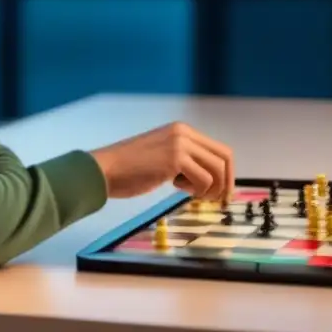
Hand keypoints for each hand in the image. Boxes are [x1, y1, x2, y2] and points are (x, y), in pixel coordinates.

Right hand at [91, 122, 233, 201]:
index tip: (223, 192)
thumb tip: (209, 179)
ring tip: (192, 195)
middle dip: (226, 182)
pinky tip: (177, 189)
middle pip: (224, 157)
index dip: (226, 173)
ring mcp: (180, 143)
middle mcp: (184, 132)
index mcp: (182, 130)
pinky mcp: (175, 158)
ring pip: (217, 169)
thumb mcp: (162, 157)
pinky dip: (196, 191)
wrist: (104, 170)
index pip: (219, 150)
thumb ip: (185, 161)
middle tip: (220, 201)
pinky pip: (203, 180)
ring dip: (210, 189)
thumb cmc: (129, 169)